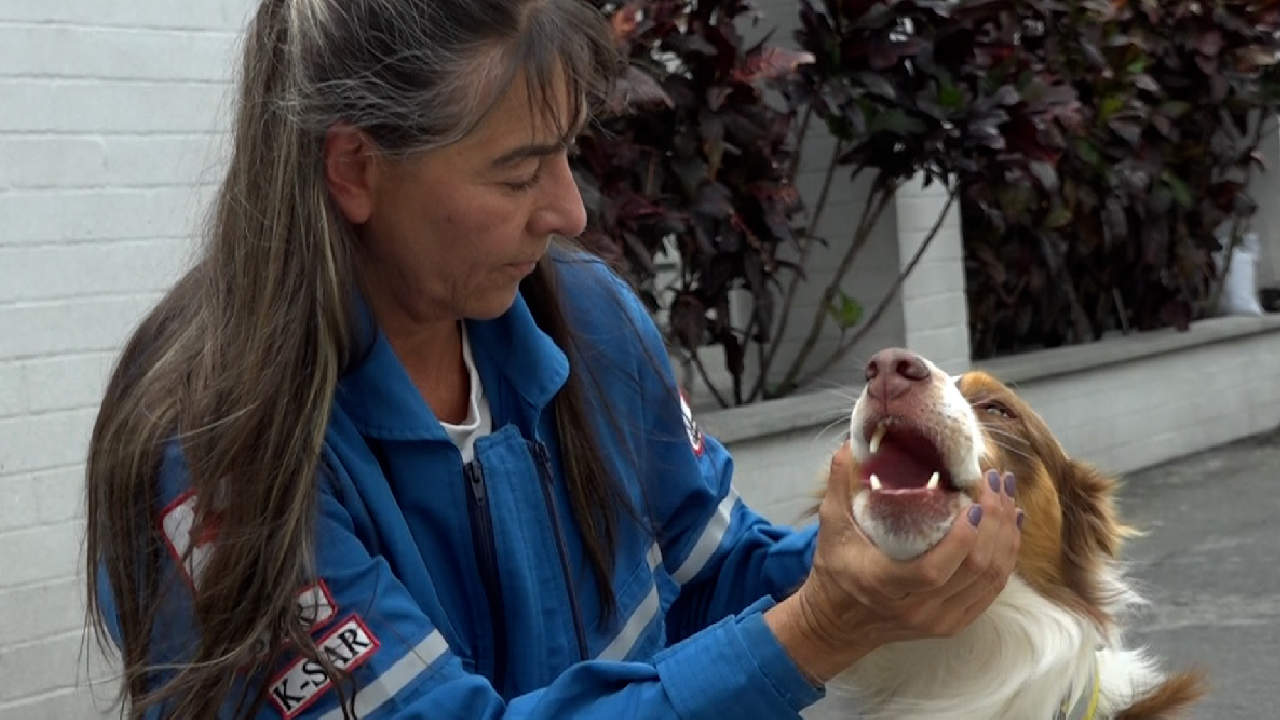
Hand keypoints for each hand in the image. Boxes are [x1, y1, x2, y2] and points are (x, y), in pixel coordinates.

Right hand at [765, 441, 1021, 682]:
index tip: (973, 500)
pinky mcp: (955, 624)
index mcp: (883, 585)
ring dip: (1006, 534)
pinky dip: (1008, 555)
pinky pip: (993, 589)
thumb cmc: (836, 568)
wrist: (840, 622)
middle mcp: (916, 609)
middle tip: (994, 481)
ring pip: (991, 578)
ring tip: (1006, 495)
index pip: (933, 570)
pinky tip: (1011, 525)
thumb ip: (840, 483)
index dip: (962, 538)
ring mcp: (939, 621)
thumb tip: (854, 443)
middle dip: (994, 520)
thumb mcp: (831, 524)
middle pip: (974, 569)